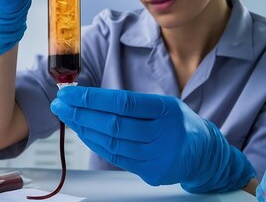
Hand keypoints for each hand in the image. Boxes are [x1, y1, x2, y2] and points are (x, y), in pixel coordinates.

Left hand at [51, 86, 255, 192]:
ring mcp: (157, 156)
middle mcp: (164, 133)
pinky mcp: (151, 172)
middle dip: (81, 112)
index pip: (124, 103)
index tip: (71, 92)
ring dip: (84, 128)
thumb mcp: (165, 105)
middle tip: (61, 103)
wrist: (205, 155)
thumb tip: (91, 99)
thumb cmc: (179, 124)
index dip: (93, 98)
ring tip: (67, 116)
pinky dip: (96, 144)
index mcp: (167, 110)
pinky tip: (83, 132)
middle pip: (113, 124)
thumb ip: (133, 103)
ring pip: (112, 142)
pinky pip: (116, 157)